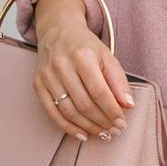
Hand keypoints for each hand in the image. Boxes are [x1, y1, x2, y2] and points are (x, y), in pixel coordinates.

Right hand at [32, 18, 134, 142]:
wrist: (58, 31)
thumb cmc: (85, 46)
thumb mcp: (107, 57)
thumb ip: (119, 81)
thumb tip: (128, 105)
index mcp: (82, 55)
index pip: (99, 91)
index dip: (112, 111)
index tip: (122, 123)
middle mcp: (62, 64)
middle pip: (83, 104)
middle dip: (101, 121)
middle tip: (114, 130)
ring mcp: (47, 75)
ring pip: (68, 111)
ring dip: (87, 127)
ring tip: (102, 133)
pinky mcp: (38, 84)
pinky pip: (52, 112)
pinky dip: (67, 127)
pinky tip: (82, 134)